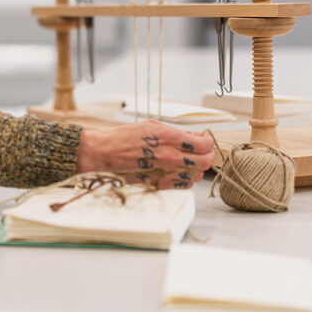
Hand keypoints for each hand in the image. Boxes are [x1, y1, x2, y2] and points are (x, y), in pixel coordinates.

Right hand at [75, 121, 214, 188]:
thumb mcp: (151, 126)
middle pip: (204, 162)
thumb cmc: (123, 137)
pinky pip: (183, 185)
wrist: (103, 153)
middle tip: (201, 151)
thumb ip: (176, 133)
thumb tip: (195, 137)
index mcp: (167, 137)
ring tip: (188, 160)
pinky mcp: (158, 184)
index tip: (204, 140)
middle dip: (207, 155)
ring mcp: (164, 172)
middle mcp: (168, 156)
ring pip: (196, 175)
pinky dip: (186, 179)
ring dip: (196, 168)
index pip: (203, 144)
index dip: (208, 142)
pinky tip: (179, 170)